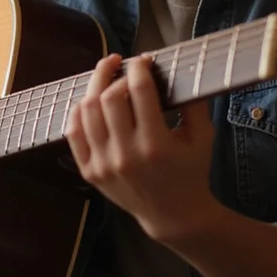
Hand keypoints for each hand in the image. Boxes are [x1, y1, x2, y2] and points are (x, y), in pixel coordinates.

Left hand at [65, 53, 216, 242]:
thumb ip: (194, 102)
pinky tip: (90, 100)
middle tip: (121, 63)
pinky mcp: (90, 172)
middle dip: (113, 72)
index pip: (139, 91)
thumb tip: (181, 67)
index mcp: (157, 145)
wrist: (173, 215)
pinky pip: (73, 133)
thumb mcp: (203, 136)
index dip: (138, 67)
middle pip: (109, 97)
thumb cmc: (191, 171)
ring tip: (105, 76)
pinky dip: (78, 111)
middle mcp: (126, 155)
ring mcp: (104, 165)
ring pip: (87, 111)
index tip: (142, 60)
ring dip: (95, 86)